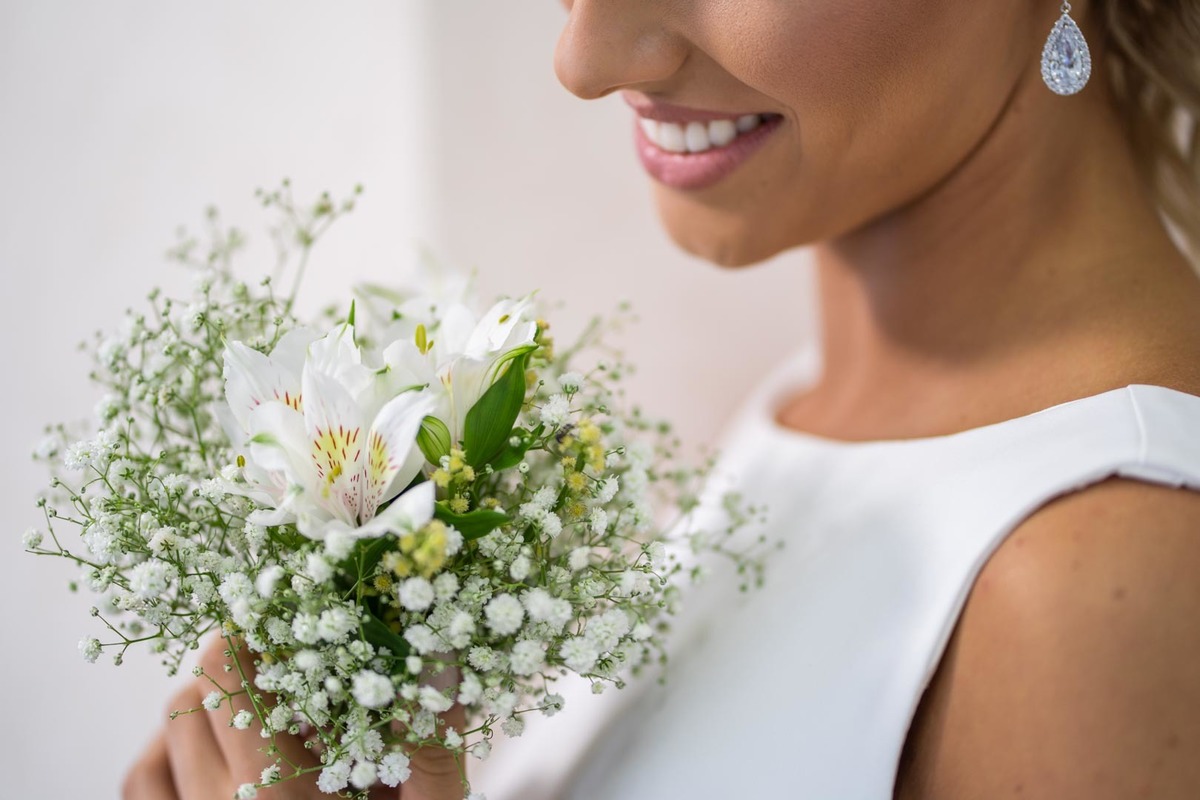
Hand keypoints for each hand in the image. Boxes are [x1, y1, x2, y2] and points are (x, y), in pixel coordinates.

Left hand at [122, 635, 467, 799]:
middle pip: (198, 690)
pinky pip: (143, 779)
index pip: (229, 670)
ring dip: (209, 705)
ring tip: (260, 709)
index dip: (258, 628)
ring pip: (170, 726)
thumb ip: (433, 742)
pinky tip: (213, 750)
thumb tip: (440, 655)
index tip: (291, 616)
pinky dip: (167, 751)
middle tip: (291, 667)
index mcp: (282, 794)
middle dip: (245, 666)